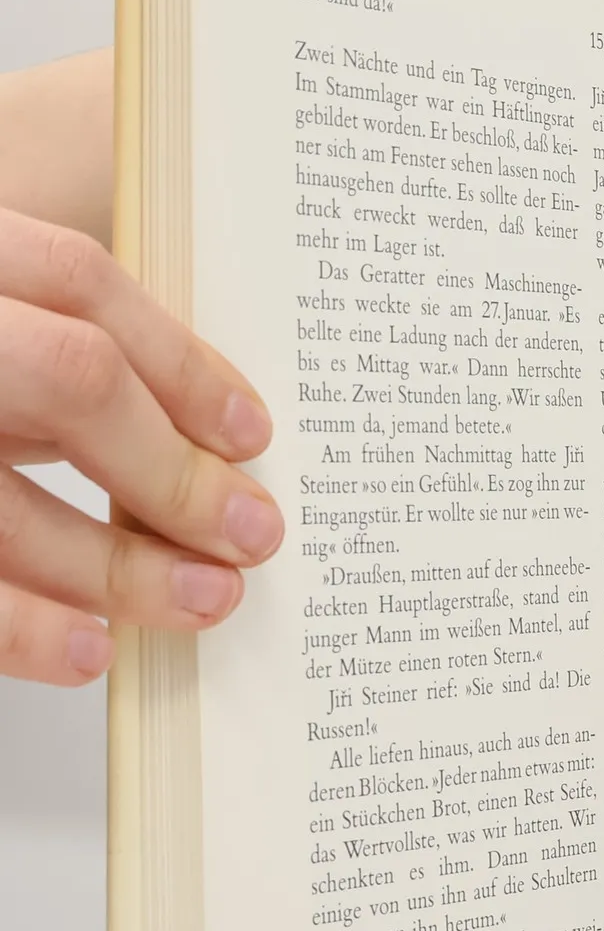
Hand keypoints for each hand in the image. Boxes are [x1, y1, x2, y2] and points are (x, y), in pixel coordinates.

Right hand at [0, 207, 280, 684]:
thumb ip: (44, 349)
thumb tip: (197, 443)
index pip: (77, 281)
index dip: (181, 362)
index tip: (251, 435)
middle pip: (67, 377)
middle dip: (170, 469)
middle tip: (252, 536)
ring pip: (1, 500)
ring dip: (113, 563)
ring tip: (203, 602)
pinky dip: (15, 624)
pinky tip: (83, 650)